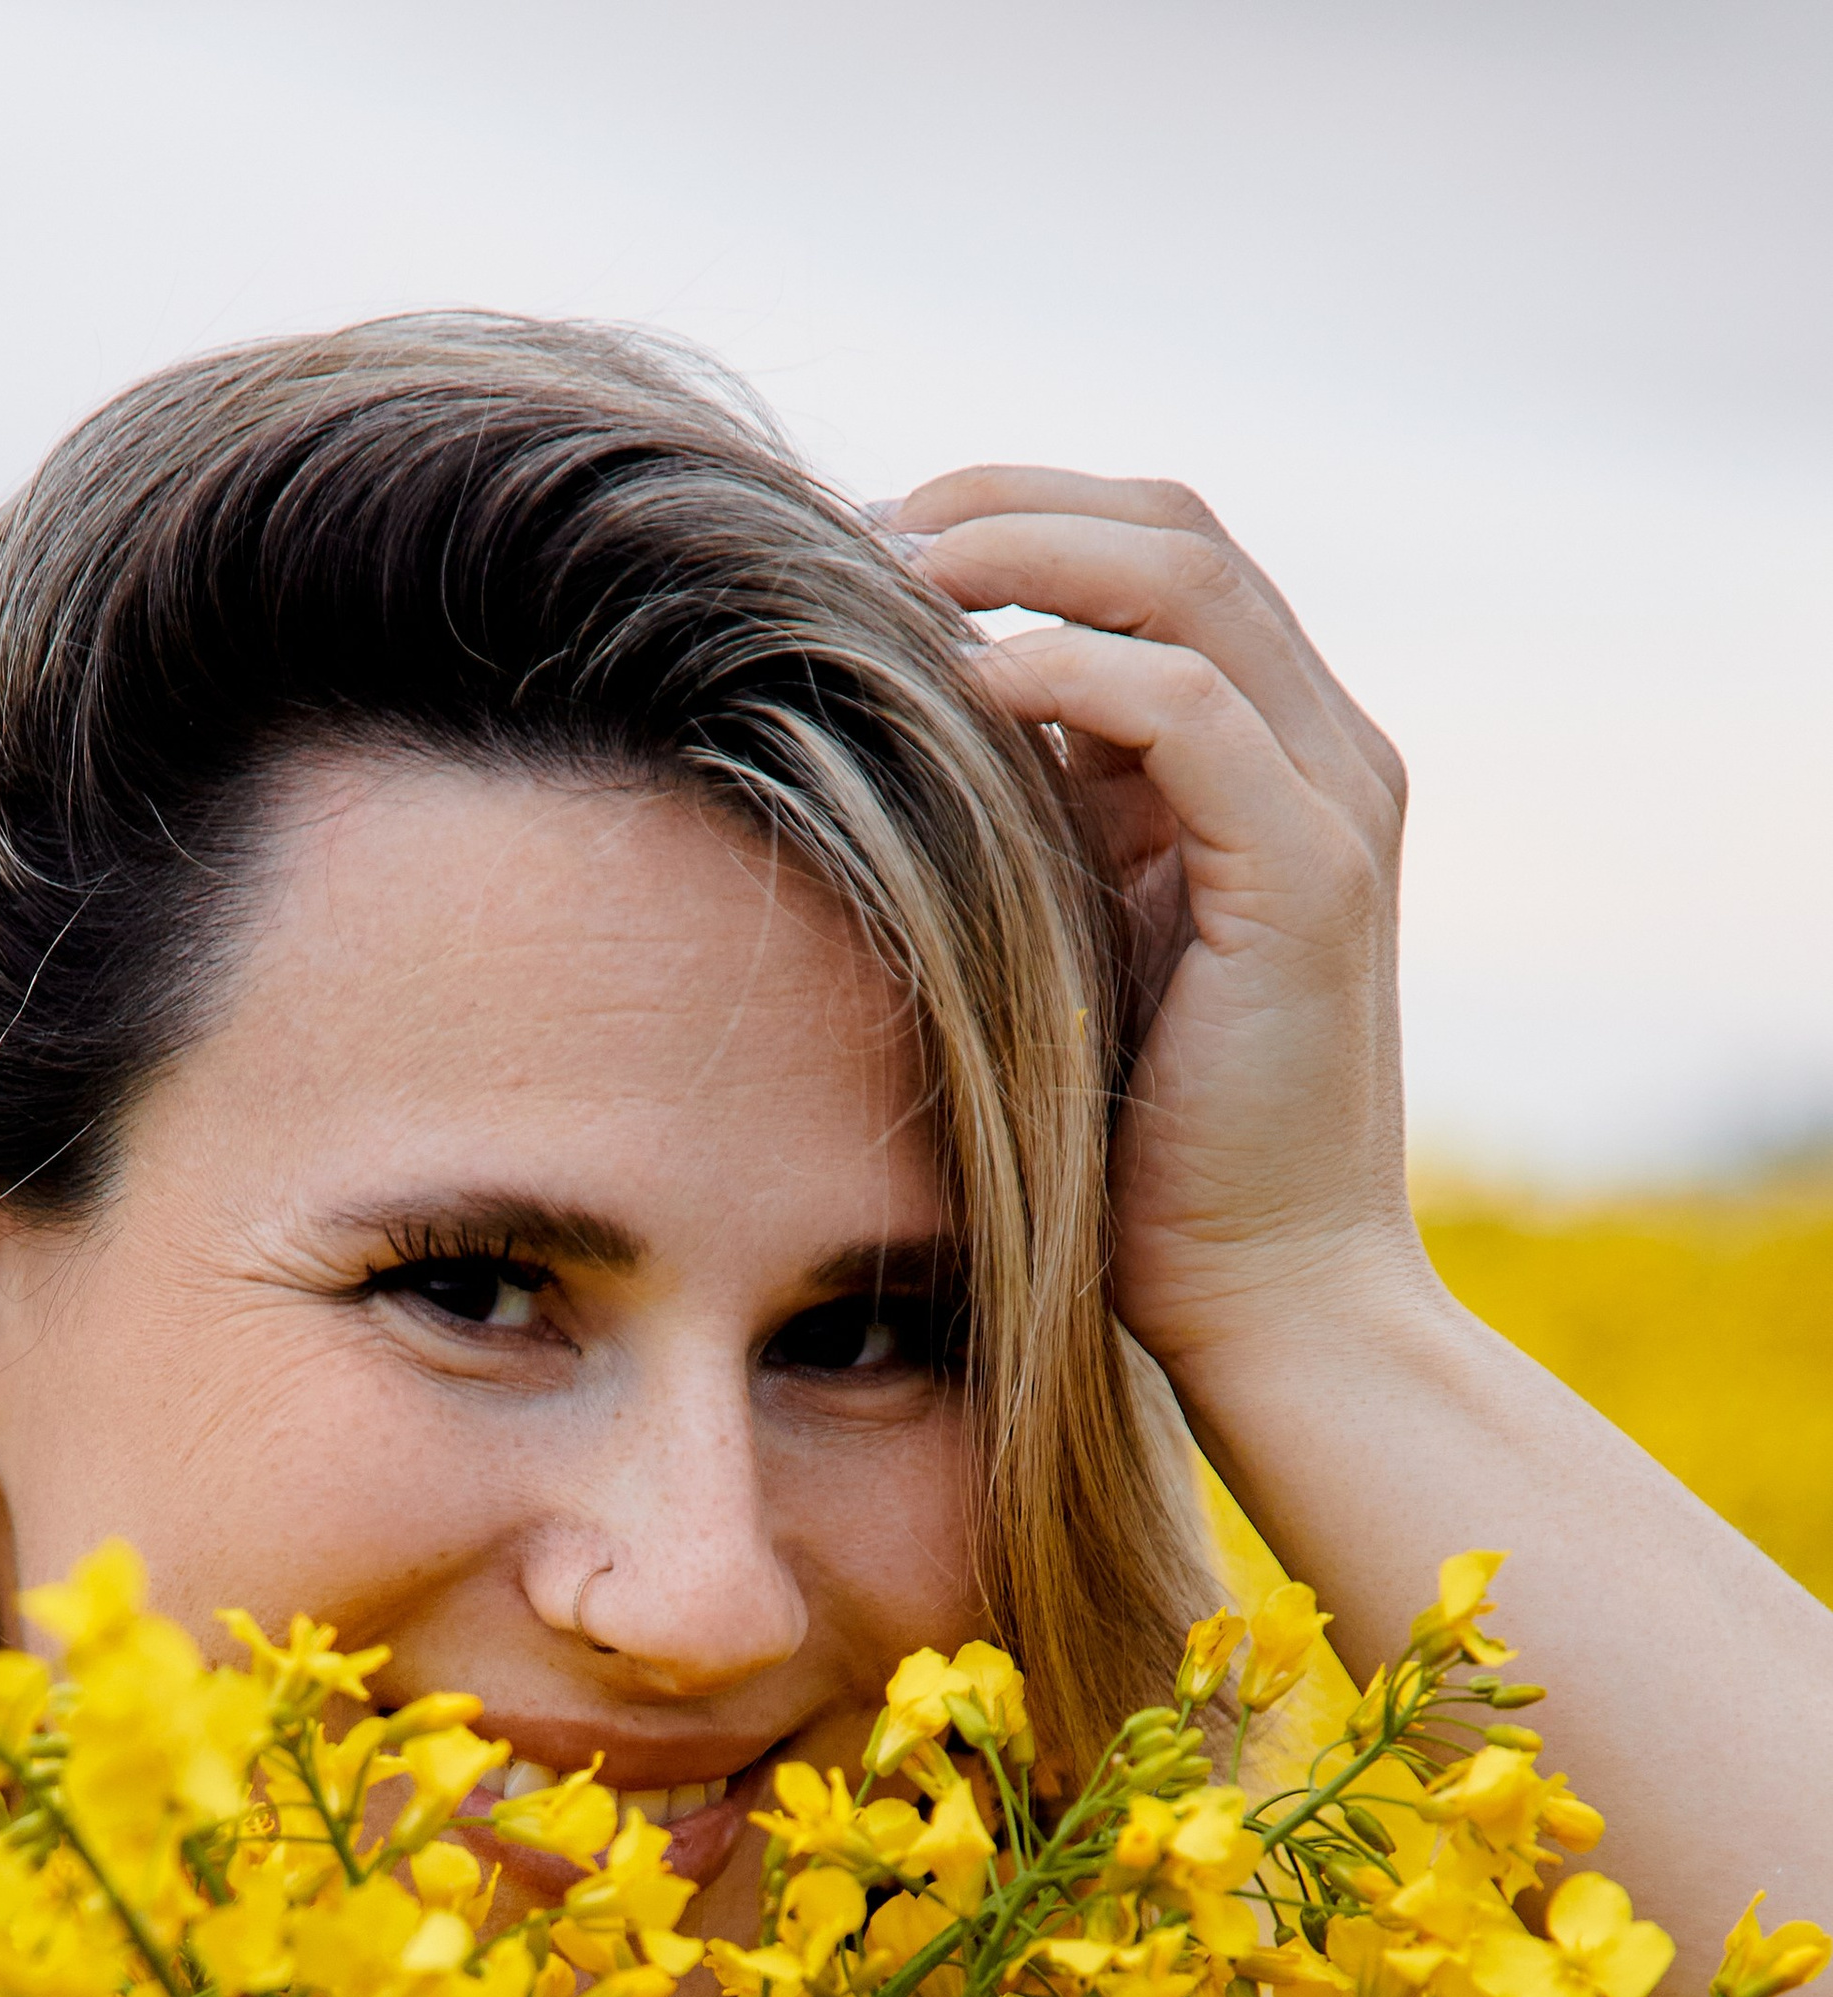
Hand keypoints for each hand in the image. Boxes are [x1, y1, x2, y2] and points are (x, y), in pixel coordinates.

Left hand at [892, 464, 1428, 1383]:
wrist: (1271, 1303)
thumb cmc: (1146, 1161)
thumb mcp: (1074, 949)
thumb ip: (1039, 829)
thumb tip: (905, 734)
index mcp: (1275, 758)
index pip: (1156, 556)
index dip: (1010, 520)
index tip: (862, 554)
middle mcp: (1325, 752)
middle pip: (1172, 527)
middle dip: (1001, 504)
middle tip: (852, 540)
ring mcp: (1333, 802)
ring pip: (1186, 577)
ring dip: (1020, 553)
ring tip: (885, 581)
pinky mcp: (1310, 875)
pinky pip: (1187, 707)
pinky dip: (1065, 670)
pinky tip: (956, 690)